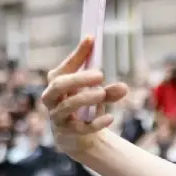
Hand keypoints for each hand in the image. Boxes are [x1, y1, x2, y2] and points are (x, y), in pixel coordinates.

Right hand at [41, 38, 129, 155]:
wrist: (77, 137)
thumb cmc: (84, 107)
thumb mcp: (97, 96)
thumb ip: (110, 91)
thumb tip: (124, 87)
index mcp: (57, 82)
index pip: (64, 66)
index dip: (77, 54)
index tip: (91, 38)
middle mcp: (52, 98)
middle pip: (58, 85)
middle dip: (78, 79)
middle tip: (100, 74)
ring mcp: (57, 116)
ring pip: (67, 106)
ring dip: (85, 98)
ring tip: (102, 93)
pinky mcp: (67, 132)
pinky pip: (80, 128)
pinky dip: (95, 122)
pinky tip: (110, 118)